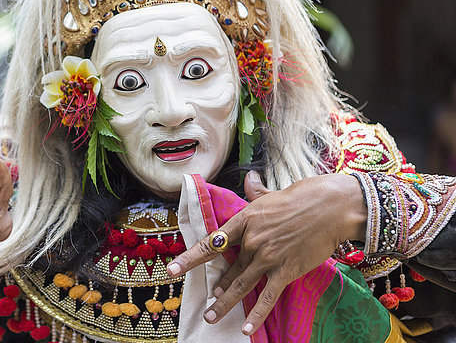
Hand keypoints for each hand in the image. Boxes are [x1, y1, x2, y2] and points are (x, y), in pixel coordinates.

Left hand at [167, 171, 366, 334]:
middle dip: (216, 287)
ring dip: (225, 303)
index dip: (190, 258)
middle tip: (206, 303)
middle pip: (228, 268)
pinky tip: (245, 328)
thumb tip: (250, 177)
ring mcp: (268, 257)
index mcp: (245, 220)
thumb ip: (256, 191)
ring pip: (241, 285)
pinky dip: (256, 314)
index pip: (212, 242)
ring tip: (211, 317)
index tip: (173, 269)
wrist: (331, 207)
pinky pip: (267, 296)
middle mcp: (252, 241)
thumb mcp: (272, 194)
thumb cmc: (303, 197)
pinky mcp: (285, 270)